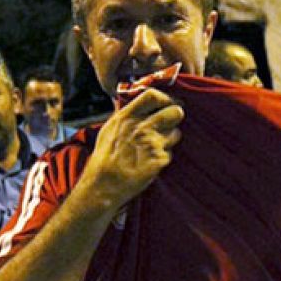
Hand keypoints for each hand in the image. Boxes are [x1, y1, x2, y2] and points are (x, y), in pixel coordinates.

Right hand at [79, 89, 185, 208]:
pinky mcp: (159, 160)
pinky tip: (150, 162)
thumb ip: (125, 114)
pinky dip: (163, 157)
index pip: (153, 95)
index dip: (164, 98)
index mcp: (127, 117)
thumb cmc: (104, 159)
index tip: (167, 103)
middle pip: (175, 111)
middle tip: (170, 122)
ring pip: (176, 133)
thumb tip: (136, 102)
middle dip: (175, 116)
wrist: (104, 185)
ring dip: (169, 139)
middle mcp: (142, 127)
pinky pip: (170, 153)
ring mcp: (153, 143)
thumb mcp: (109, 128)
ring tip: (155, 147)